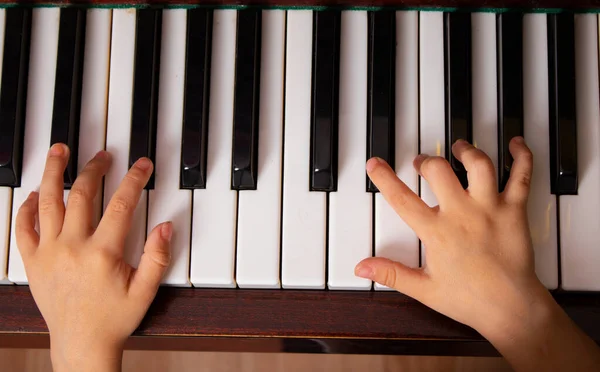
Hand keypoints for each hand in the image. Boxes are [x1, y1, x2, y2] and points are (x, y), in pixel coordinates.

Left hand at [15, 144, 171, 371]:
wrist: (81, 344)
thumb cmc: (113, 319)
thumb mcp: (146, 291)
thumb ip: (157, 257)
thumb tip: (165, 227)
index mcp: (103, 253)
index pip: (122, 204)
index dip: (134, 179)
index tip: (141, 165)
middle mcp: (73, 247)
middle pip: (83, 194)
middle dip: (95, 168)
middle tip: (103, 155)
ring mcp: (49, 253)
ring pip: (48, 202)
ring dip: (54, 173)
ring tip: (59, 152)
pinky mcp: (34, 262)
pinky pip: (25, 229)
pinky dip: (27, 208)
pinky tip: (35, 194)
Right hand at [356, 137, 599, 370]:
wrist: (511, 308)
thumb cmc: (469, 300)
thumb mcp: (423, 289)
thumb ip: (391, 273)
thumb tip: (362, 268)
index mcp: (437, 232)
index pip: (402, 199)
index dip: (384, 178)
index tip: (375, 164)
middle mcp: (463, 214)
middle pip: (439, 170)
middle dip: (427, 161)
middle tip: (423, 163)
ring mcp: (490, 209)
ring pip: (478, 165)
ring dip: (467, 151)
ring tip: (459, 148)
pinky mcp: (515, 211)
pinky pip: (522, 176)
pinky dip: (521, 157)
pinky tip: (515, 144)